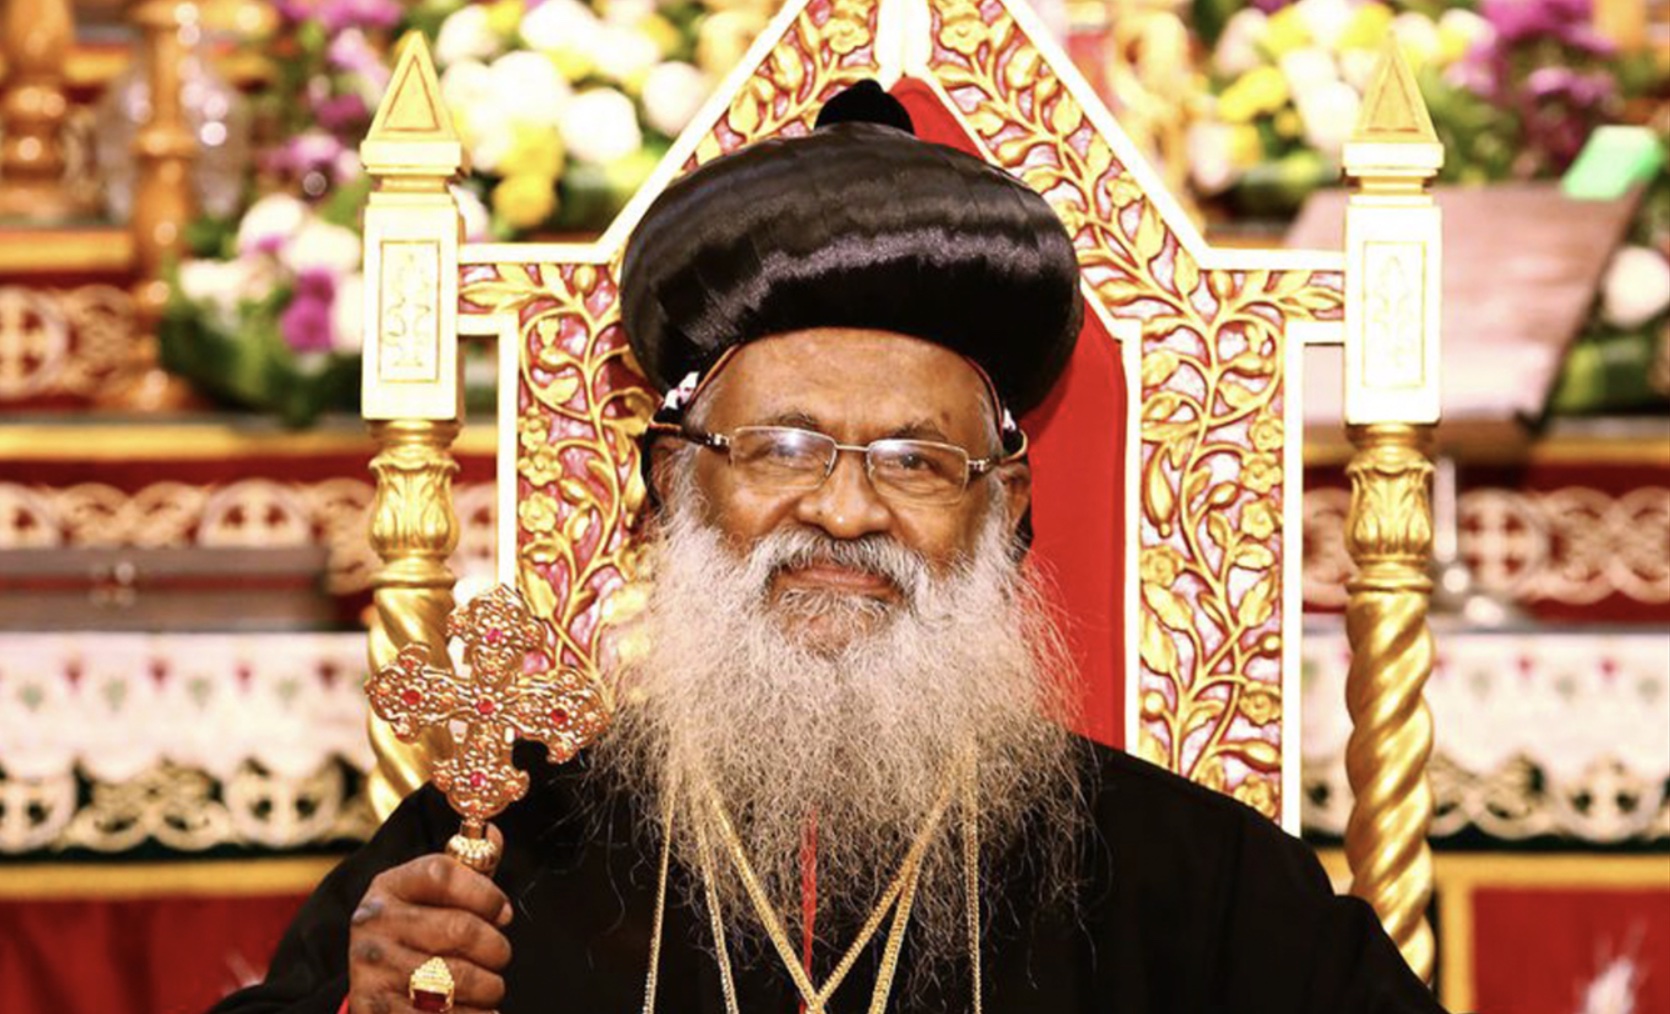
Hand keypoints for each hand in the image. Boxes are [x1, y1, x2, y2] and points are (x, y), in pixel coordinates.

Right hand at [347, 830, 512, 1013]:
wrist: (372, 986)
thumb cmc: (418, 932)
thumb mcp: (432, 896)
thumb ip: (468, 869)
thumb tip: (494, 836)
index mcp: (389, 886)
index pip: (443, 873)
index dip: (485, 893)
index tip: (503, 912)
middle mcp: (374, 924)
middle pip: (459, 929)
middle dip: (496, 948)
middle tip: (500, 956)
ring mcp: (372, 970)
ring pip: (457, 978)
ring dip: (489, 987)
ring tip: (490, 987)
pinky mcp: (376, 1009)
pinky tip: (479, 1011)